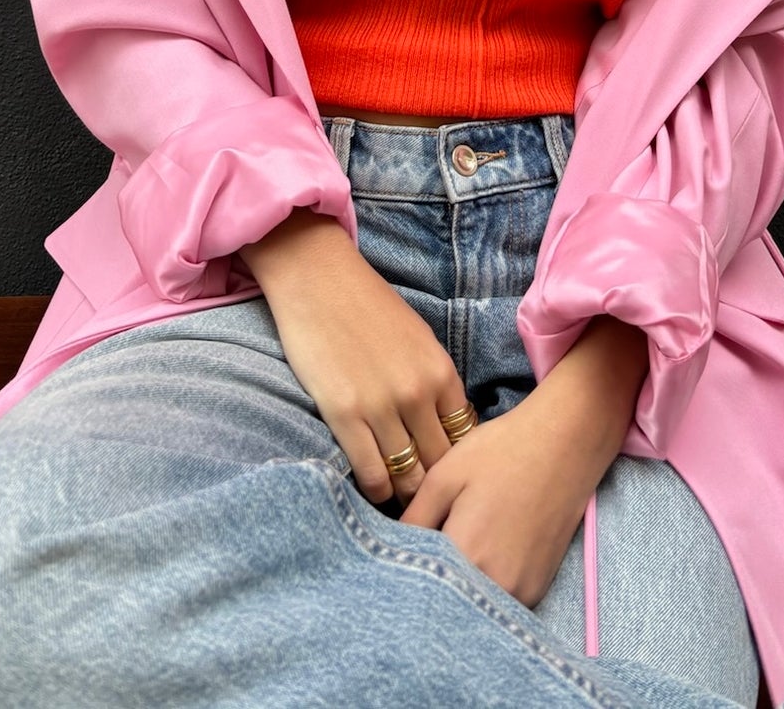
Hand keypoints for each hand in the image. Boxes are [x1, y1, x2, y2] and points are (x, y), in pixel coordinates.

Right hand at [238, 208, 472, 508]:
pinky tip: (370, 491)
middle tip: (424, 503)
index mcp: (441, 373)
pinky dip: (375, 492)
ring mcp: (382, 405)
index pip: (465, 441)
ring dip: (404, 496)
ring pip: (409, 478)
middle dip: (434, 488)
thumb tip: (446, 431)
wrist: (318, 277)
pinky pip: (372, 475)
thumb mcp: (418, 340)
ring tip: (397, 504)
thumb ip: (434, 384)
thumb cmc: (367, 307)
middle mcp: (419, 393)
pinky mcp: (344, 413)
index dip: (456, 465)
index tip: (445, 478)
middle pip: (440, 465)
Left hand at [397, 385, 601, 610]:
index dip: (402, 571)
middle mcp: (495, 586)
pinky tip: (477, 556)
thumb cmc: (501, 451)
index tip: (391, 556)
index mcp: (466, 555)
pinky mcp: (537, 590)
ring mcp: (521, 592)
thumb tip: (386, 550)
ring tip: (447, 551)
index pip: (418, 583)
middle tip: (419, 551)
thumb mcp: (445, 476)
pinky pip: (496, 601)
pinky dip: (480, 588)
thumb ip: (413, 520)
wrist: (566, 442)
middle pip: (445, 600)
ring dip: (454, 589)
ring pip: (471, 605)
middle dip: (427, 582)